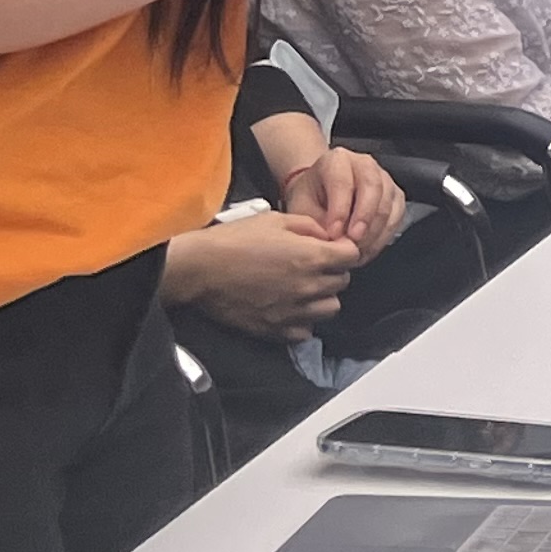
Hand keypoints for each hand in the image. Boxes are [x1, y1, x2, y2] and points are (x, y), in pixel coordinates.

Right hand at [164, 214, 360, 338]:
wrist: (198, 269)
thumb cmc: (233, 241)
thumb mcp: (276, 219)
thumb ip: (309, 226)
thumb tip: (327, 236)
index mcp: (312, 257)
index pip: (352, 256)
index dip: (344, 249)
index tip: (333, 248)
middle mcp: (308, 286)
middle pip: (342, 282)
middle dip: (333, 272)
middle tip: (314, 266)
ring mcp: (293, 311)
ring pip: (330, 309)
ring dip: (322, 298)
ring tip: (304, 288)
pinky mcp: (275, 329)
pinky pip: (305, 331)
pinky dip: (303, 321)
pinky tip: (290, 308)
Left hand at [275, 146, 405, 251]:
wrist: (320, 195)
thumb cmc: (310, 199)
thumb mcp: (302, 208)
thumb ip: (316, 223)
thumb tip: (334, 241)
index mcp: (336, 160)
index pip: (343, 181)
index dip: (340, 209)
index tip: (334, 233)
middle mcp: (364, 164)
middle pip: (373, 187)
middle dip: (364, 218)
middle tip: (353, 242)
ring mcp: (384, 178)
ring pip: (388, 202)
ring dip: (375, 231)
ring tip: (359, 251)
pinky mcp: (394, 195)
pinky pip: (397, 215)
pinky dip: (385, 235)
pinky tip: (369, 249)